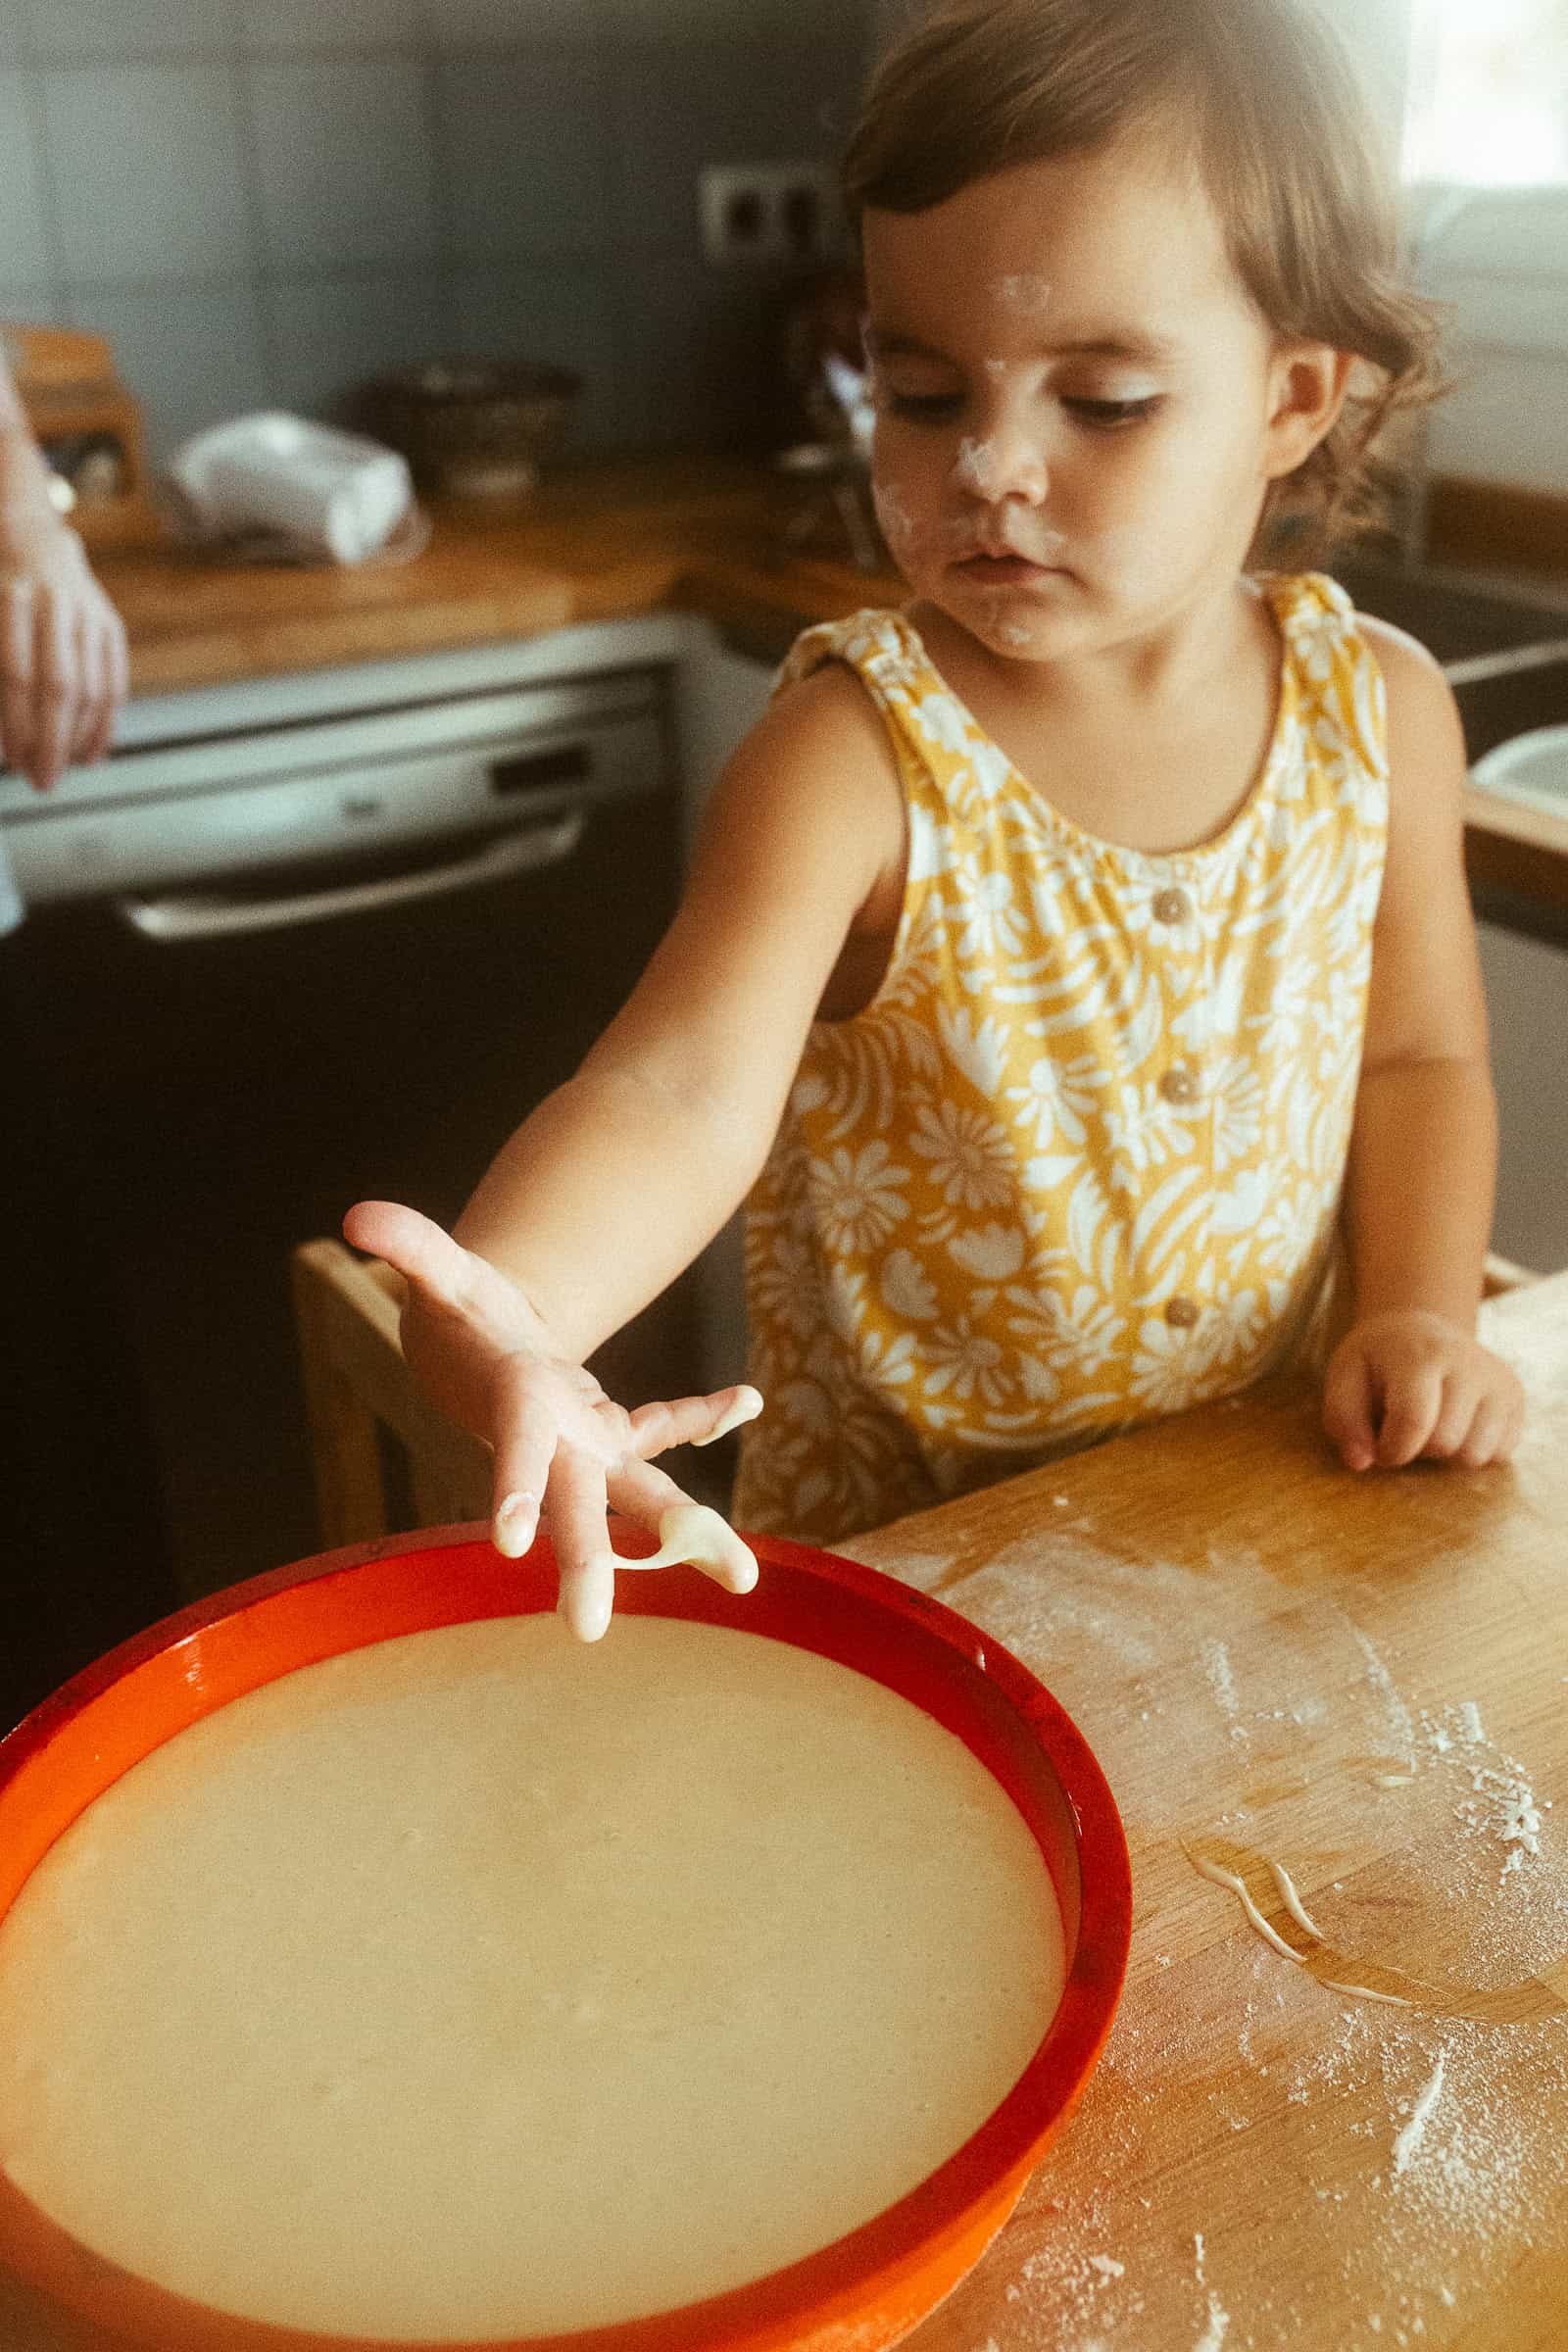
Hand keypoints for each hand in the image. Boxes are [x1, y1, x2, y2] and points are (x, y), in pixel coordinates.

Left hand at [0, 523, 128, 792]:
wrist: (30, 536)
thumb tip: (2, 740)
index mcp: (10, 597)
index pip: (16, 675)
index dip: (16, 725)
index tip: (14, 762)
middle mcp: (53, 604)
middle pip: (59, 686)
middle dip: (52, 742)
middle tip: (43, 780)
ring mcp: (89, 614)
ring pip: (91, 688)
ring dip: (79, 739)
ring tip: (63, 770)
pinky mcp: (111, 626)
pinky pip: (115, 683)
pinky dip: (105, 723)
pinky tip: (91, 752)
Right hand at [342, 1199, 762, 1640]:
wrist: (472, 1355)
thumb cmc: (460, 1316)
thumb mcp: (443, 1276)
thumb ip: (413, 1247)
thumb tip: (358, 1216)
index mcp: (514, 1405)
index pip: (513, 1449)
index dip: (511, 1488)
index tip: (508, 1546)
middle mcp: (556, 1443)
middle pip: (573, 1505)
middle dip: (584, 1563)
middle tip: (588, 1632)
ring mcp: (588, 1444)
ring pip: (642, 1495)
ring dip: (691, 1534)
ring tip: (743, 1578)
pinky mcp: (612, 1431)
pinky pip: (664, 1427)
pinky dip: (703, 1414)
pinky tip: (747, 1399)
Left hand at [1322, 1310, 1525, 1471]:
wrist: (1420, 1329)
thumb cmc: (1378, 1360)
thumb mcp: (1345, 1378)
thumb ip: (1344, 1421)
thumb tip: (1361, 1462)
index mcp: (1420, 1354)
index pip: (1413, 1421)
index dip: (1391, 1450)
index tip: (1380, 1450)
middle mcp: (1467, 1363)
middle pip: (1445, 1443)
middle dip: (1417, 1451)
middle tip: (1404, 1431)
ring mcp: (1497, 1379)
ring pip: (1475, 1454)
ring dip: (1446, 1455)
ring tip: (1430, 1427)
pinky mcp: (1515, 1396)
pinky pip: (1499, 1453)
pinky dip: (1472, 1451)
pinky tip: (1455, 1427)